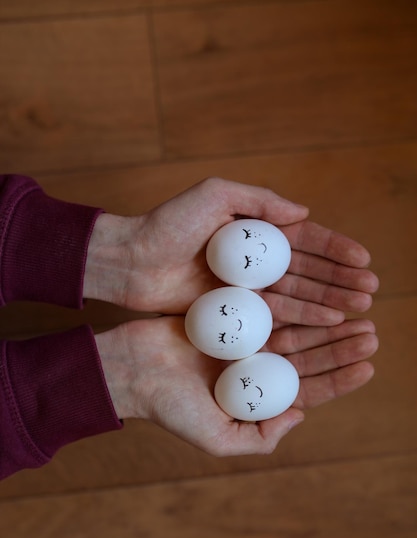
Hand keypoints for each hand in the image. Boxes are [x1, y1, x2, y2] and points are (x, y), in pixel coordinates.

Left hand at [84, 178, 377, 324]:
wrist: (131, 262)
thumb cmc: (168, 224)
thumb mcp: (213, 195)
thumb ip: (258, 199)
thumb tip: (304, 212)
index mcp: (254, 231)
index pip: (304, 240)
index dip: (335, 249)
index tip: (363, 260)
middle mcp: (254, 261)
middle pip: (307, 270)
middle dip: (340, 279)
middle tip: (370, 291)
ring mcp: (245, 289)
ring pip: (296, 295)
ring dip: (328, 301)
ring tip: (358, 309)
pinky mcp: (233, 313)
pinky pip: (274, 316)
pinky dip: (301, 319)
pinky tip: (325, 323)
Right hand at [95, 316, 377, 456]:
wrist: (132, 369)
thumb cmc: (170, 408)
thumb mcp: (217, 439)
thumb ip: (261, 437)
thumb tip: (299, 416)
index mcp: (255, 399)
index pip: (307, 390)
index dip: (340, 380)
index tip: (368, 366)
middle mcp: (254, 370)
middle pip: (307, 357)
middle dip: (340, 346)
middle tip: (370, 333)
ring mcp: (244, 342)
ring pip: (295, 331)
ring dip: (325, 323)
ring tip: (356, 312)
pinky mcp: (230, 317)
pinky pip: (270, 308)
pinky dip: (294, 303)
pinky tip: (317, 295)